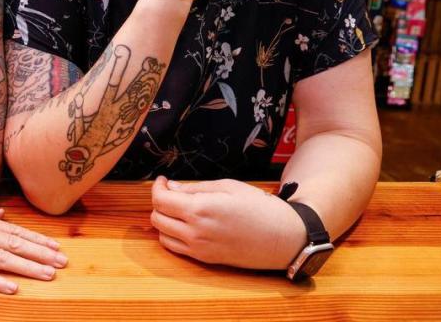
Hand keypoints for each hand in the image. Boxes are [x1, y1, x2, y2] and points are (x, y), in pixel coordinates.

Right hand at [0, 194, 67, 293]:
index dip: (37, 240)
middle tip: (63, 262)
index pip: (13, 231)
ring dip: (26, 267)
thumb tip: (1, 214)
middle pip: (13, 244)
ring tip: (48, 274)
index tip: (56, 247)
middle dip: (40, 254)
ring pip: (0, 258)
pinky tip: (12, 288)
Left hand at [150, 177, 305, 269]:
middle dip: (159, 202)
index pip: (160, 200)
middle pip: (157, 217)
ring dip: (163, 220)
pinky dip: (172, 235)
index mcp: (200, 209)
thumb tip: (172, 187)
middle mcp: (195, 231)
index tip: (163, 180)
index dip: (157, 187)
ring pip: (162, 235)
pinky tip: (185, 225)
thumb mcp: (228, 186)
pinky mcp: (205, 259)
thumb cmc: (259, 208)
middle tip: (170, 192)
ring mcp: (199, 248)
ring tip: (177, 209)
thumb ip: (195, 188)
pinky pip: (176, 248)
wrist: (282, 238)